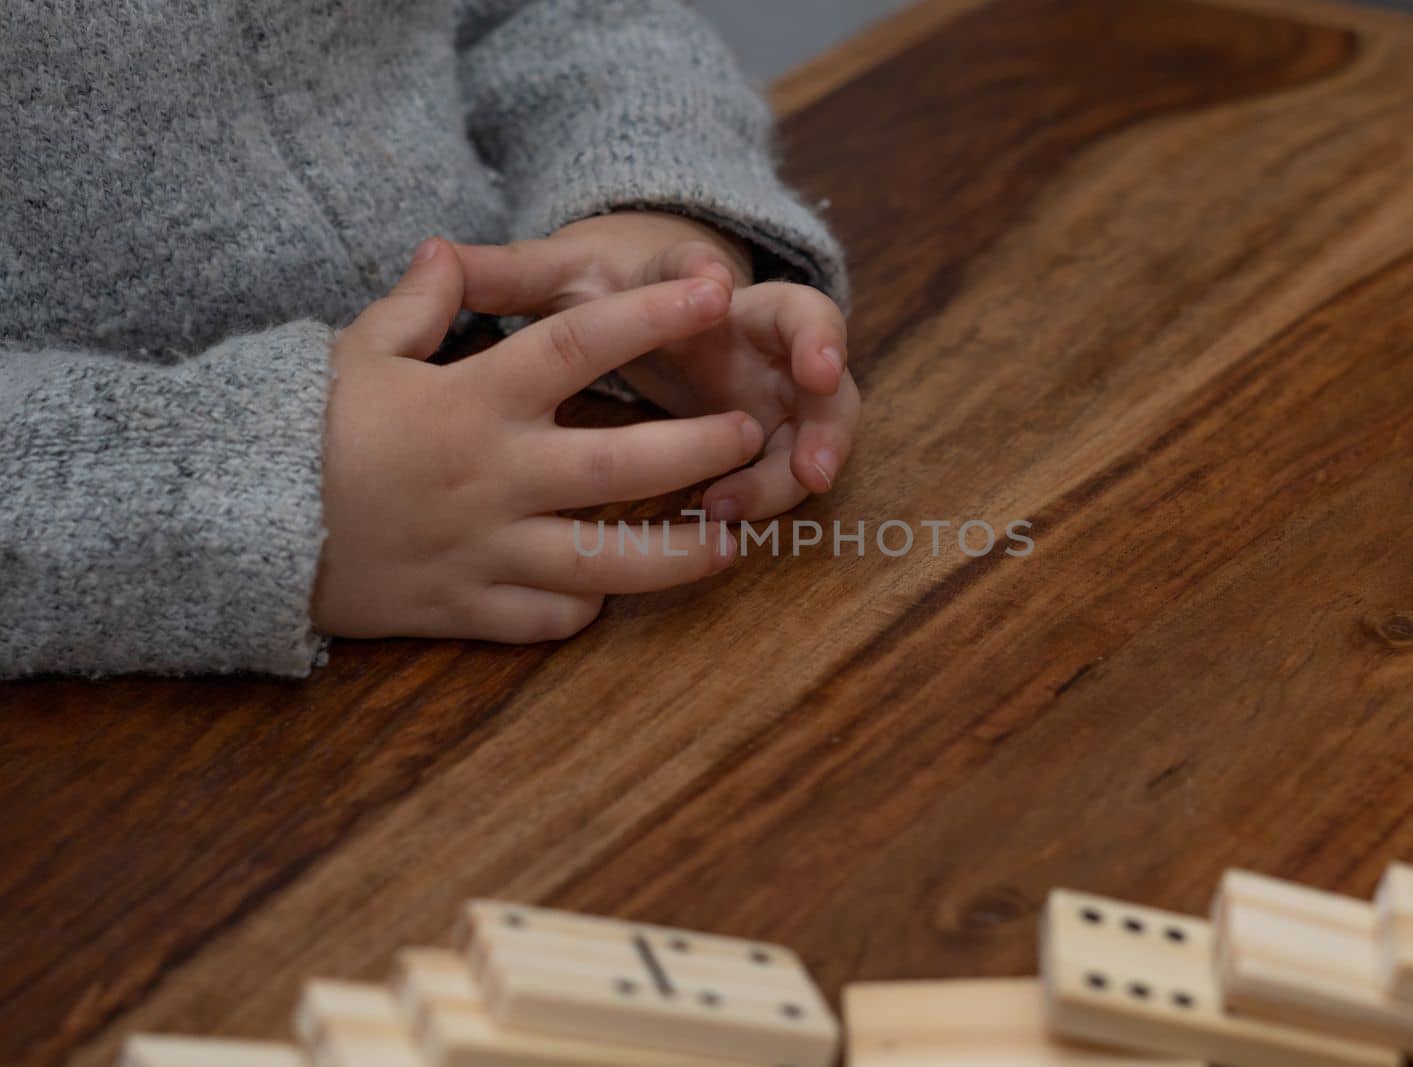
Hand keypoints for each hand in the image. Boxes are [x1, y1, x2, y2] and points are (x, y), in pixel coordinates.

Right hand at [312, 239, 758, 642]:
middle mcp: (492, 477)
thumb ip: (418, 305)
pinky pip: (546, 620)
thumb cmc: (304, 429)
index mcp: (471, 401)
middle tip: (750, 432)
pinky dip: (581, 608)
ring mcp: (483, 552)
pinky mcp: (465, 611)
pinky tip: (606, 592)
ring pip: (606, 563)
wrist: (237, 526)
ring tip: (734, 540)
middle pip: (624, 465)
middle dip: (701, 448)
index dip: (655, 316)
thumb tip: (447, 251)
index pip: (582, 346)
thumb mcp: (356, 353)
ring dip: (681, 554)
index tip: (717, 292)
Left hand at [453, 211, 858, 521]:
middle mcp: (749, 324)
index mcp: (691, 278)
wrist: (658, 302)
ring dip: (812, 442)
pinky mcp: (779, 430)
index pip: (708, 264)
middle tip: (821, 381)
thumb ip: (507, 275)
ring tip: (798, 482)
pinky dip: (777, 489)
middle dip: (825, 353)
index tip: (710, 287)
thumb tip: (436, 254)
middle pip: (809, 326)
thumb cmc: (604, 291)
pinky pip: (796, 461)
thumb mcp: (558, 281)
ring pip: (820, 408)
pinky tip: (737, 520)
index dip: (713, 276)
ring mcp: (774, 380)